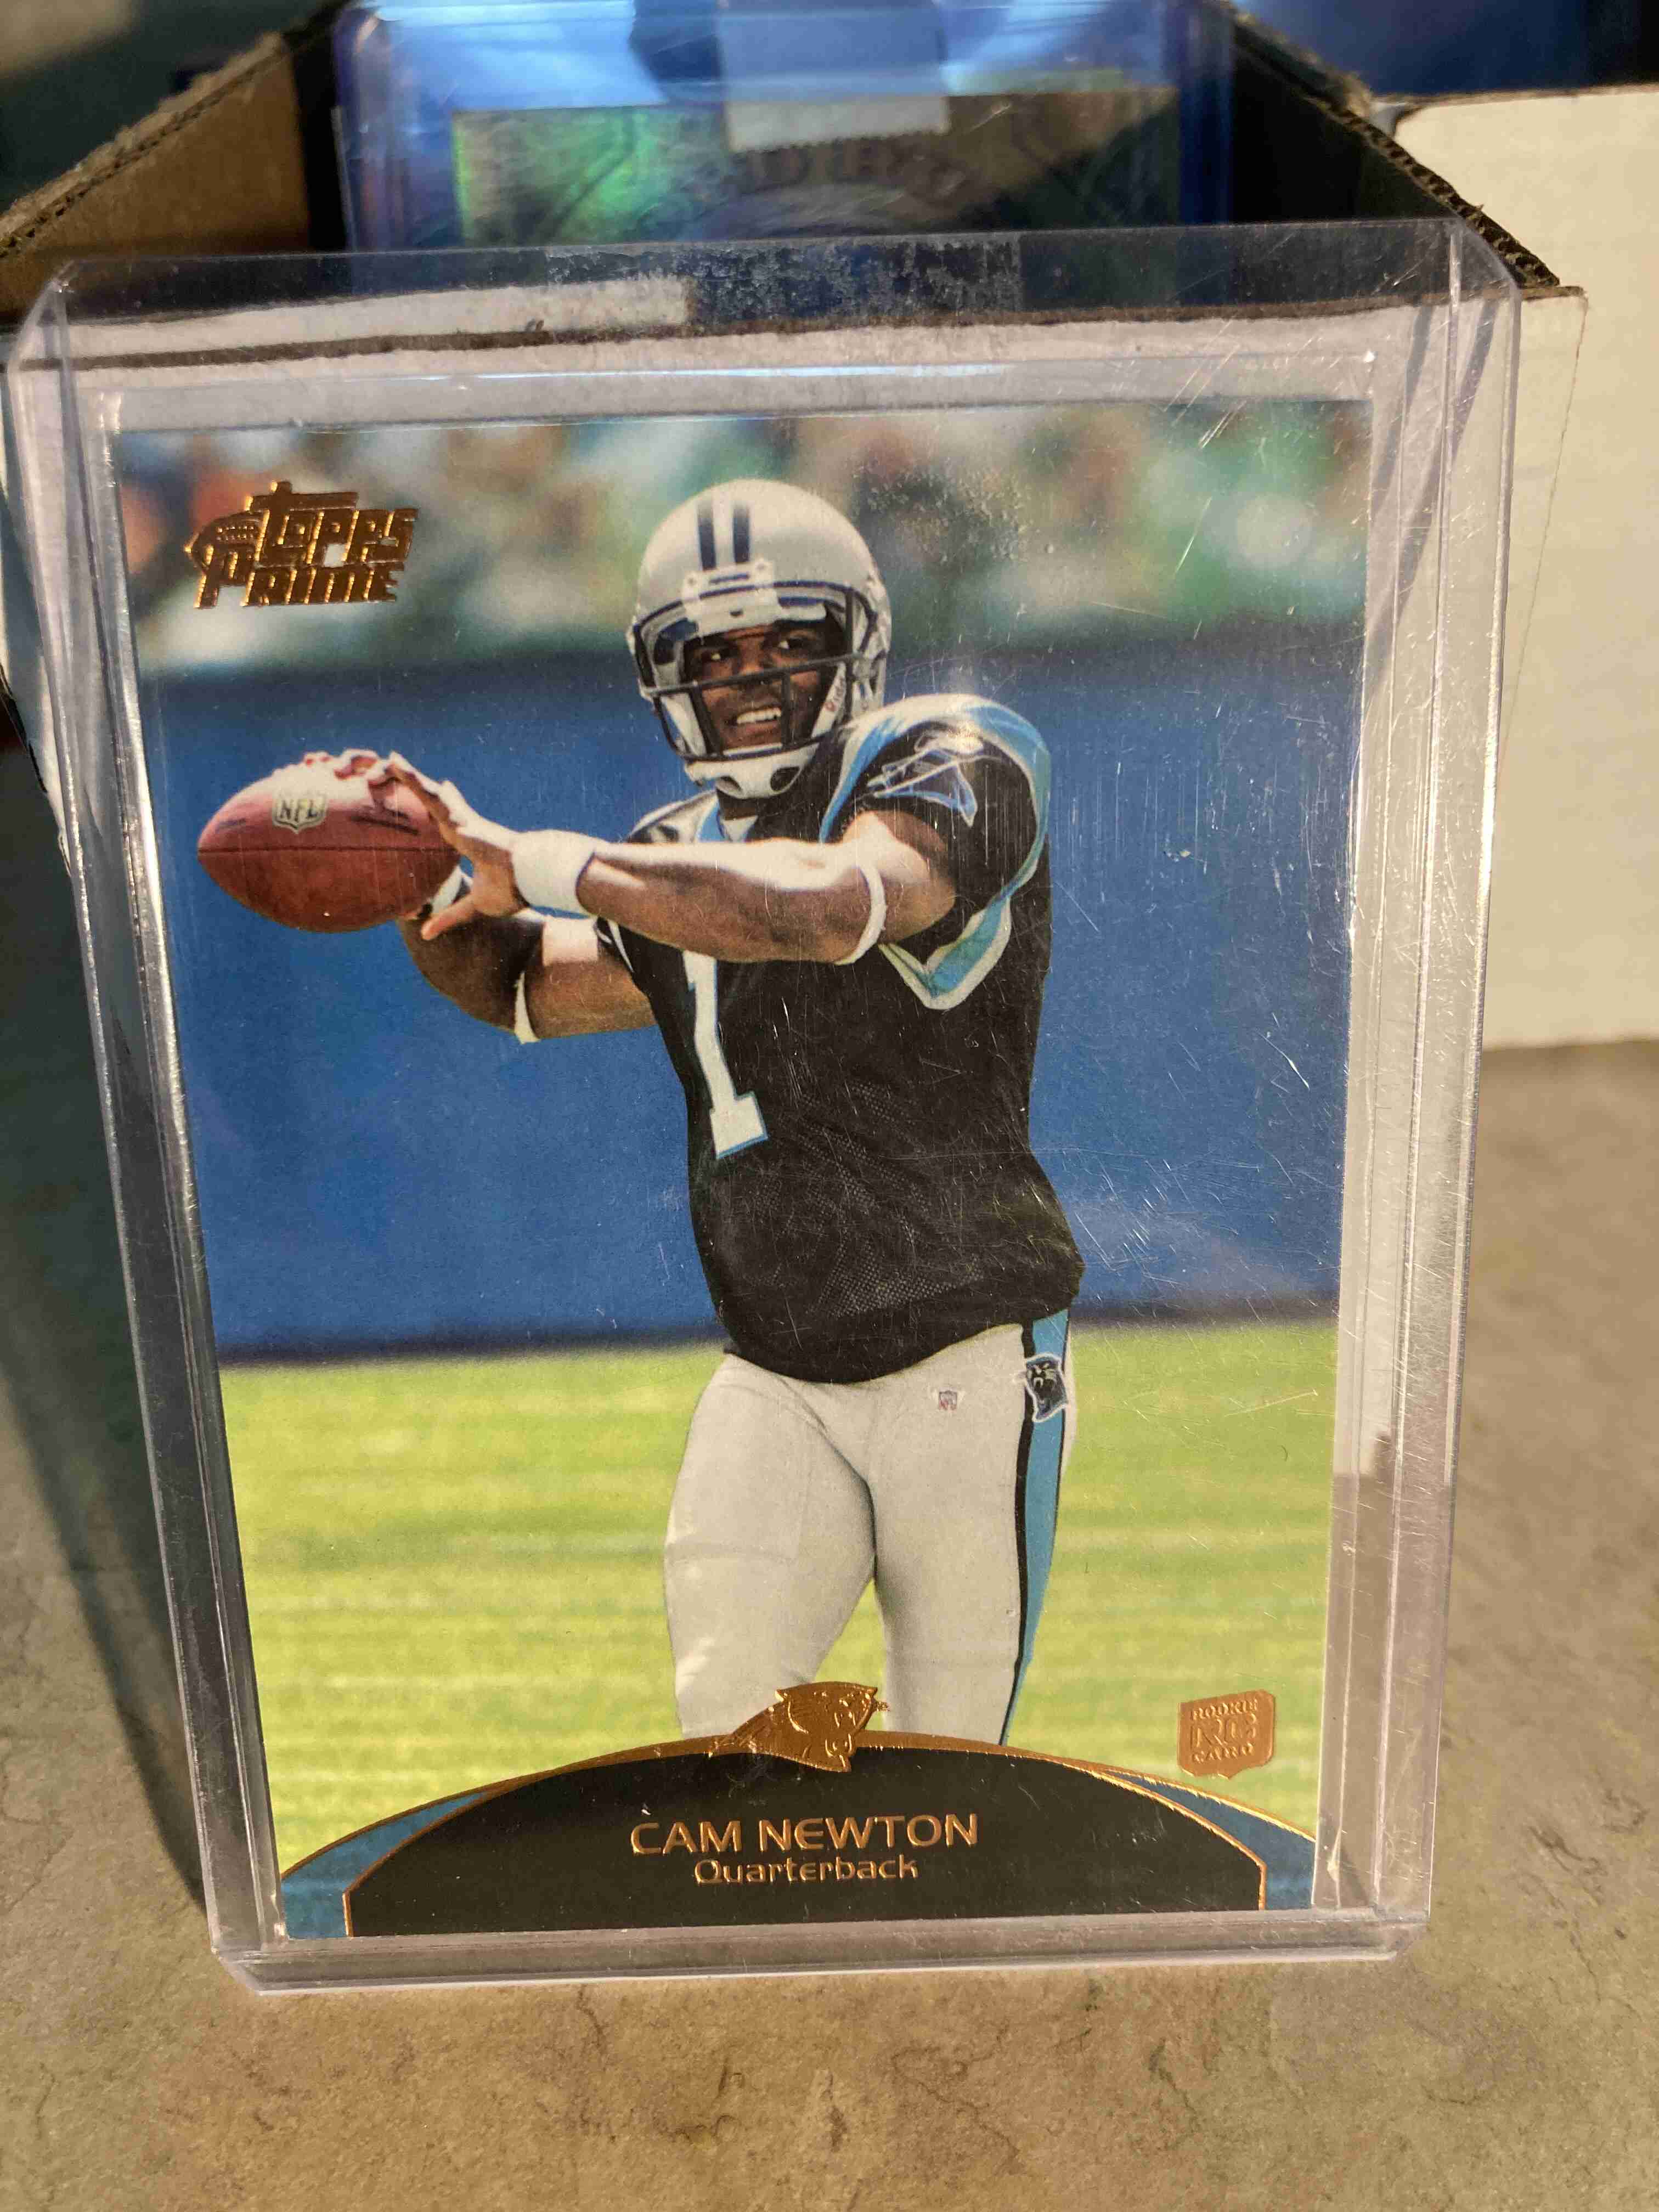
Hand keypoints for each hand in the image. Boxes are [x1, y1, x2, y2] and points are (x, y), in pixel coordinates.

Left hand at [382, 754, 523, 936]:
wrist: (528, 877)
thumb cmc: (511, 889)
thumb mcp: (473, 907)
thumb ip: (449, 917)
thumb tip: (426, 935)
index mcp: (469, 842)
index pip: (449, 821)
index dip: (444, 807)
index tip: (443, 790)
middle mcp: (463, 826)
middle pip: (434, 802)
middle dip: (418, 787)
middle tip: (400, 771)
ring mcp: (459, 819)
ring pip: (427, 792)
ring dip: (407, 775)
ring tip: (389, 758)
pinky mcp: (456, 816)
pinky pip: (428, 792)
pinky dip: (411, 778)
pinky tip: (396, 763)